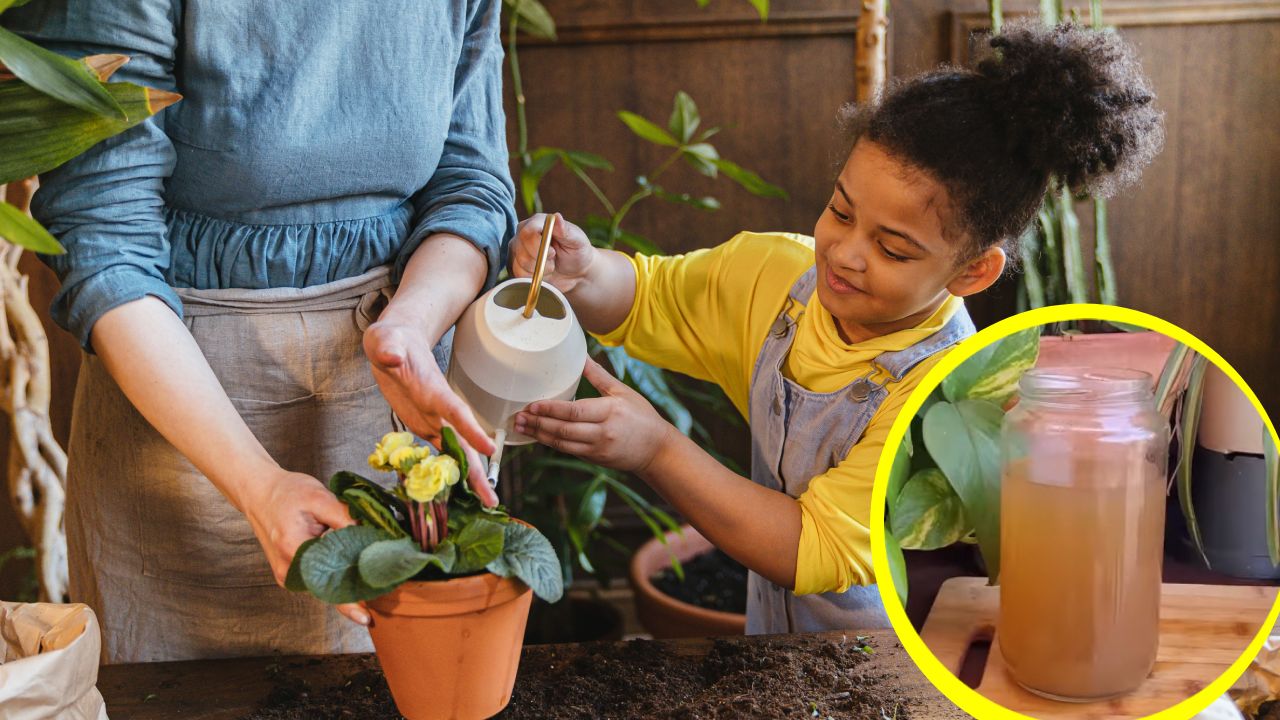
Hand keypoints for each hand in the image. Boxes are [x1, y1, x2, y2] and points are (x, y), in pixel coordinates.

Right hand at [242, 468, 370, 625]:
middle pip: (327, 588)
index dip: (348, 602)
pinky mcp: (290, 572)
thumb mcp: (319, 497)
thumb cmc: (287, 492)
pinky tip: (353, 567)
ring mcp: (287, 574)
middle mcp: (288, 569)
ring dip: (346, 580)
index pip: (327, 581)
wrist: (259, 493)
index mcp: (294, 549)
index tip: (366, 617)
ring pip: (323, 585)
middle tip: (383, 587)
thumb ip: (345, 517)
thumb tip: (372, 535)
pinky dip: (335, 574)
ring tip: (371, 576)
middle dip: (355, 589)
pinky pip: (317, 579)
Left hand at [363, 320, 498, 506]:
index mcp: (434, 390)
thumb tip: (392, 356)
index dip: (471, 430)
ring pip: (456, 452)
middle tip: (492, 498)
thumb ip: (388, 348)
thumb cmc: (391, 340)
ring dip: (469, 478)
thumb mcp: (384, 340)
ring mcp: (434, 419)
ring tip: (486, 502)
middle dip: (478, 470)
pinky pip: (438, 452)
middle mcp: (440, 409)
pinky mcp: (424, 426)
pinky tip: (456, 492)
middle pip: (464, 442)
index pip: (456, 411)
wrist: (397, 343)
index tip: (489, 450)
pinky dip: (448, 471)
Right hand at [510, 213, 595, 293]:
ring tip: (550, 265)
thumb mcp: (577, 241)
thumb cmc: (577, 252)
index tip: (553, 253)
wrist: (575, 272)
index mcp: (537, 221)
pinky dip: (533, 278)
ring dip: (539, 271)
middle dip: (541, 261)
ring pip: (519, 264)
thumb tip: (556, 217)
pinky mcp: (515, 264)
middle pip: (521, 250)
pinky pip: (518, 275)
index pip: (527, 232)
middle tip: (554, 259)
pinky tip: (543, 273)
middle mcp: (523, 232)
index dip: (539, 247)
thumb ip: (566, 230)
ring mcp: (517, 249)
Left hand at [514, 358, 674, 472]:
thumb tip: (582, 356)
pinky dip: (551, 443)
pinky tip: (538, 435)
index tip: (532, 405)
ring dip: (539, 435)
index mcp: (610, 411)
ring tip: (521, 426)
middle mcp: (603, 432)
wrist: (656, 450)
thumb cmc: (642, 416)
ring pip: (562, 443)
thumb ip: (599, 376)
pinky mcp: (595, 459)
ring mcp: (598, 448)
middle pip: (564, 429)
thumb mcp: (622, 392)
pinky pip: (568, 450)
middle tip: (518, 416)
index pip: (575, 411)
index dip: (551, 409)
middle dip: (538, 424)